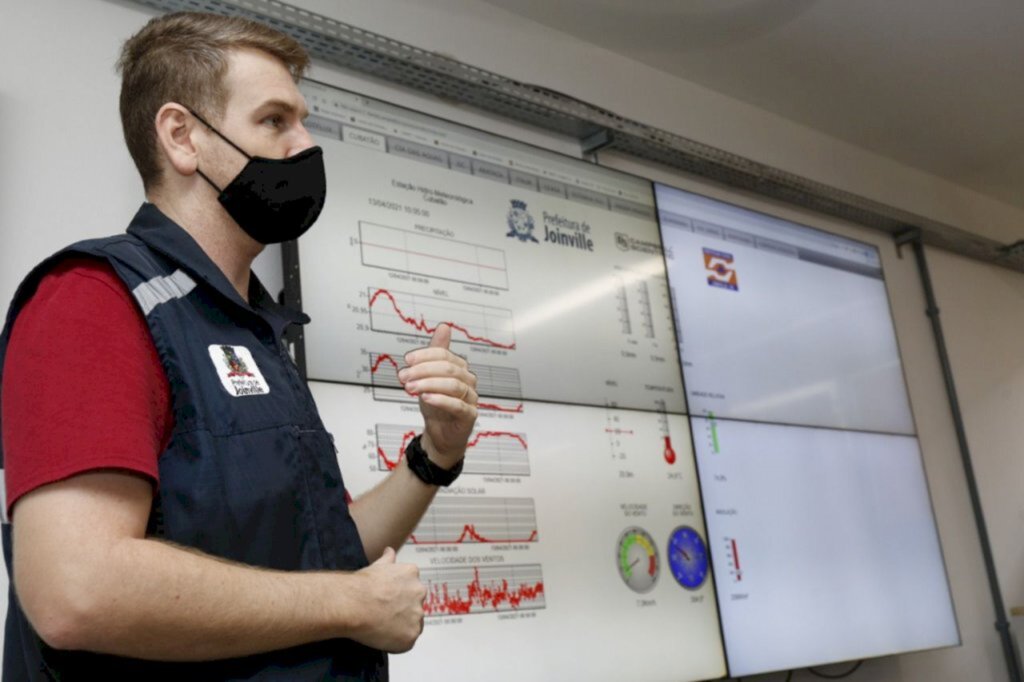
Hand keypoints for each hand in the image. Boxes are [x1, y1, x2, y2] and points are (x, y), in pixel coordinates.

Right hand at [352, 548, 426, 652]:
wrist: (352, 603)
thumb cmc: (361, 585)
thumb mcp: (377, 565)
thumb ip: (388, 558)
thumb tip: (389, 550)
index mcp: (412, 574)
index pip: (411, 589)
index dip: (397, 597)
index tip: (386, 601)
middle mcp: (419, 592)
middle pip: (414, 606)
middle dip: (401, 611)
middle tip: (382, 614)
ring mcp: (417, 614)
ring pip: (412, 624)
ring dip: (399, 626)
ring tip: (379, 625)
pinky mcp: (411, 634)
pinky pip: (405, 642)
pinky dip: (395, 642)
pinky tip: (380, 636)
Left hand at [398, 323, 477, 466]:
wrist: (441, 433)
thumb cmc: (436, 404)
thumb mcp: (430, 376)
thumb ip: (436, 353)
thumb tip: (444, 326)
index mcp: (459, 368)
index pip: (444, 355)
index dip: (424, 356)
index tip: (407, 360)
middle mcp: (468, 380)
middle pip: (448, 369)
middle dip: (423, 370)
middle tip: (404, 376)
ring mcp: (470, 398)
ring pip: (453, 386)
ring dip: (428, 384)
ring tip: (411, 388)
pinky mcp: (469, 415)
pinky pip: (458, 405)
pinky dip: (441, 400)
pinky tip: (427, 398)